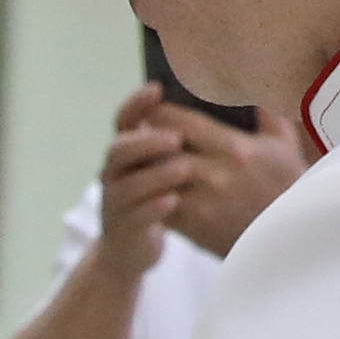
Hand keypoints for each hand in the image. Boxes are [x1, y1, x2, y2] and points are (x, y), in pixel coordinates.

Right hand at [89, 100, 189, 258]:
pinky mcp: (123, 229)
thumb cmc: (159, 199)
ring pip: (126, 184)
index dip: (137, 104)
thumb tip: (225, 107)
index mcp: (127, 151)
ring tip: (183, 169)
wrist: (131, 250)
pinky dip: (153, 207)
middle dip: (146, 141)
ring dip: (154, 175)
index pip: (125, 120)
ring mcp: (115, 202)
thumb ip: (184, 139)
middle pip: (120, 149)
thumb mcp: (166, 167)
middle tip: (176, 138)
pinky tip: (175, 200)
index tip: (157, 88)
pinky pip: (135, 216)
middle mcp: (115, 173)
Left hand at [119, 89, 310, 256]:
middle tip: (140, 134)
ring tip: (142, 159)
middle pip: (158, 149)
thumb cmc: (288, 187)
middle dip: (144, 140)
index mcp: (235, 149)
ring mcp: (200, 204)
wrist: (290, 239)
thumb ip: (264, 111)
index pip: (177, 122)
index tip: (154, 110)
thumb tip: (248, 82)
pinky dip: (150, 194)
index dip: (157, 113)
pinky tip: (151, 186)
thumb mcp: (284, 144)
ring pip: (154, 179)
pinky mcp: (192, 228)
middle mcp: (214, 174)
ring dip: (144, 168)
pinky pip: (158, 206)